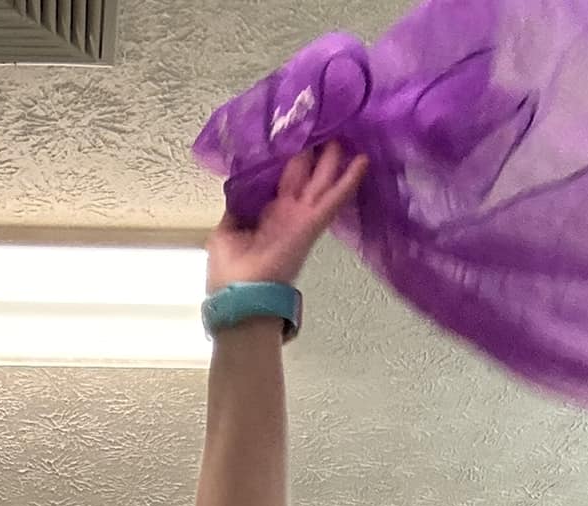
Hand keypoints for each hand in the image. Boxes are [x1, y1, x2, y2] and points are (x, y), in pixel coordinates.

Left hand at [205, 141, 367, 294]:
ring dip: (332, 159)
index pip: (280, 181)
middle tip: (322, 124)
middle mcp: (286, 214)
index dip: (287, 159)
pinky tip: (362, 161)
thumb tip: (238, 189)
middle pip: (304, 176)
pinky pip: (333, 200)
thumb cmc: (229, 272)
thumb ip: (235, 210)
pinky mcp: (310, 226)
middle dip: (312, 152)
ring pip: (321, 182)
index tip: (292, 134)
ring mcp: (300, 219)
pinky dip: (348, 181)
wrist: (240, 299)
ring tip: (344, 132)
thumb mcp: (225, 233)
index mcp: (266, 215)